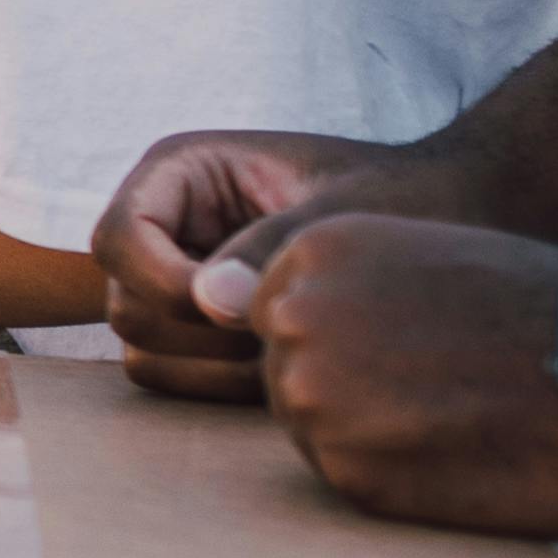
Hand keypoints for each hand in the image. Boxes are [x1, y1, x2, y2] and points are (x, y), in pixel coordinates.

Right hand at [97, 126, 406, 399]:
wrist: (438, 218)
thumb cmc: (394, 194)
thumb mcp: (342, 207)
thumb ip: (273, 244)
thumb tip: (210, 302)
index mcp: (182, 172)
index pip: (119, 237)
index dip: (163, 283)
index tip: (241, 308)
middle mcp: (163, 228)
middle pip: (125, 305)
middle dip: (200, 336)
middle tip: (281, 336)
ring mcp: (173, 280)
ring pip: (142, 350)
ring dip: (213, 368)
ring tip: (290, 351)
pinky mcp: (195, 329)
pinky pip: (173, 377)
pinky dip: (220, 384)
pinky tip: (284, 364)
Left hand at [244, 214, 557, 538]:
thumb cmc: (546, 303)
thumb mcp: (428, 256)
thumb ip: (350, 289)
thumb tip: (272, 327)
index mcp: (315, 250)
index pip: (281, 315)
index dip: (343, 339)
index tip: (401, 347)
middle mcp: (298, 320)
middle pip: (287, 375)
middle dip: (348, 390)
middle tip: (439, 391)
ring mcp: (316, 401)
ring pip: (312, 432)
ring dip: (371, 435)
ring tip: (459, 417)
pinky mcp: (352, 475)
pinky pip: (350, 481)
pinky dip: (398, 477)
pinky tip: (464, 453)